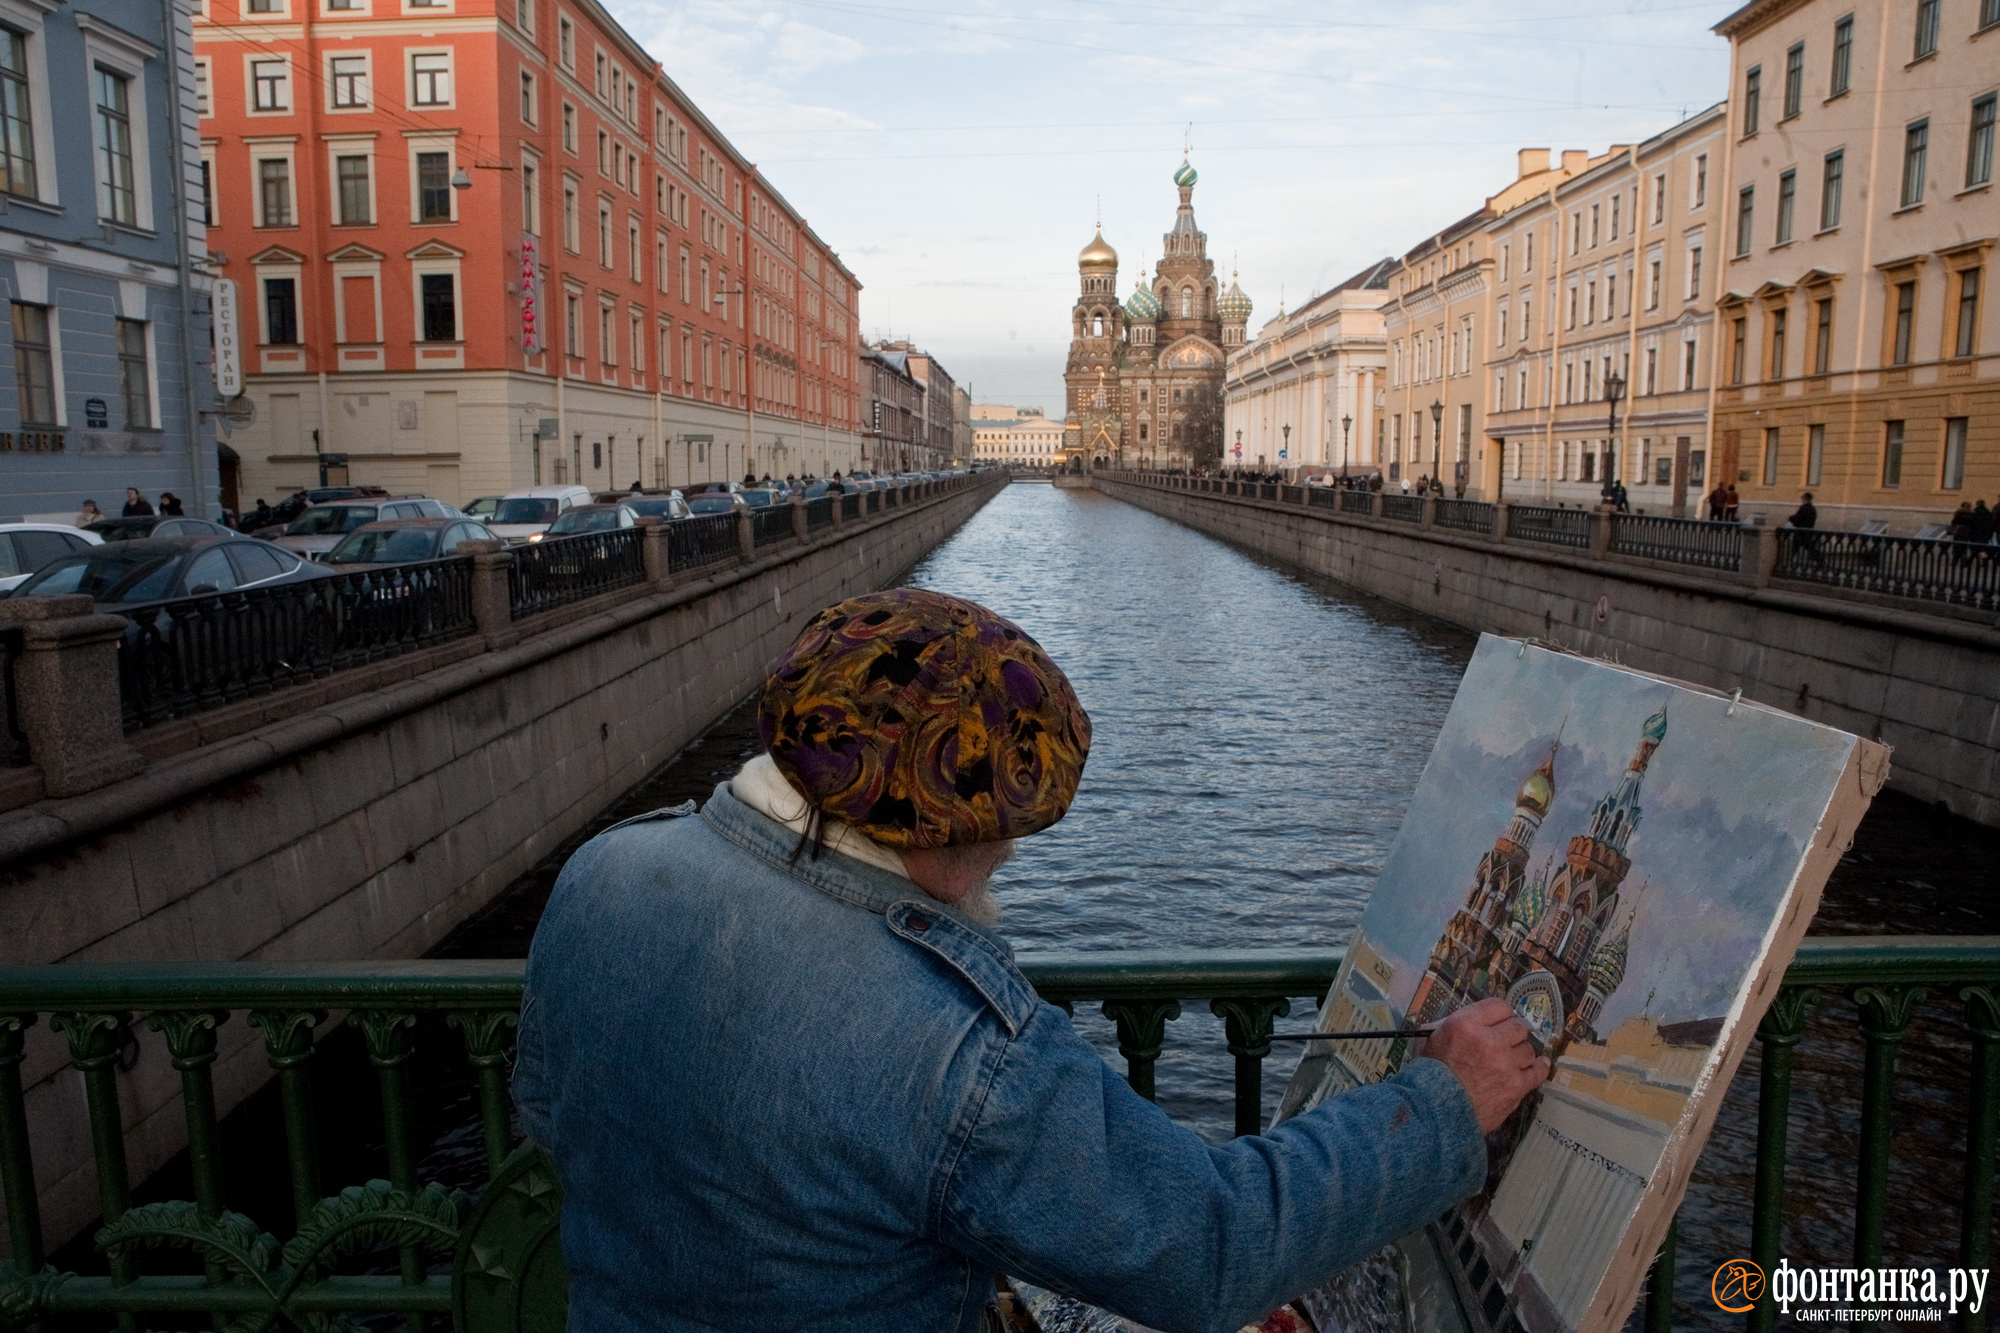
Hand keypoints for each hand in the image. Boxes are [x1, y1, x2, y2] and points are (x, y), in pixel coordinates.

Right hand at [1418, 998, 1549, 1133]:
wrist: (1435, 1111)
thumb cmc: (1430, 1073)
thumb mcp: (1430, 1037)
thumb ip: (1452, 1024)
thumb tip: (1473, 1021)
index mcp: (1465, 1024)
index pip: (1498, 1006)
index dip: (1499, 1015)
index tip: (1497, 1023)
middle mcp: (1489, 1040)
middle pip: (1517, 1026)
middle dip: (1511, 1033)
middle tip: (1503, 1043)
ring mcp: (1506, 1064)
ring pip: (1528, 1049)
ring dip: (1519, 1053)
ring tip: (1509, 1060)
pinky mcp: (1516, 1086)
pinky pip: (1537, 1071)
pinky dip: (1539, 1066)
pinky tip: (1538, 1064)